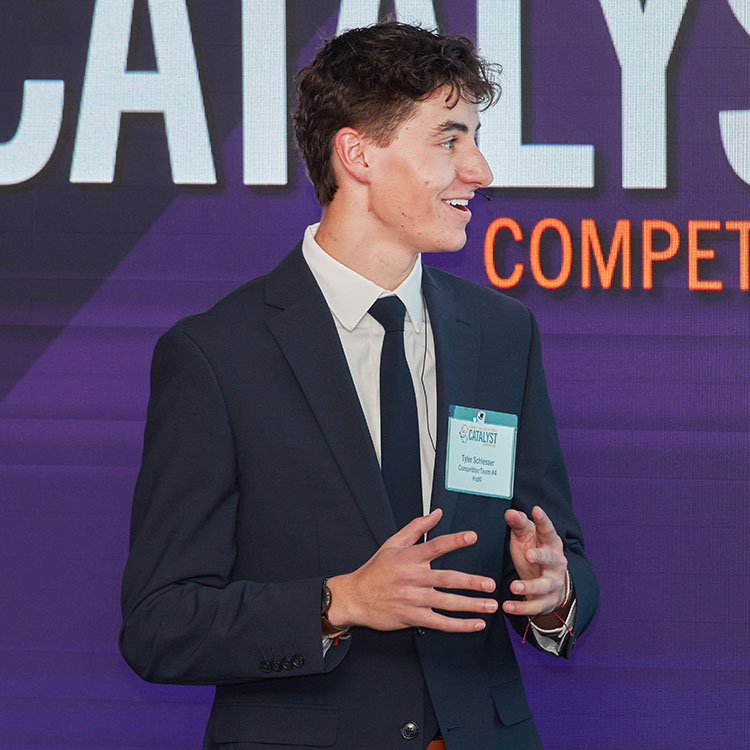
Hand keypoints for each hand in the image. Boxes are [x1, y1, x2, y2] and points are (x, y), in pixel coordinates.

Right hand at [327, 509, 497, 632]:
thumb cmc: (376, 570)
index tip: (472, 537)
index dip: (454, 541)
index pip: (435, 546)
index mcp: (409, 558)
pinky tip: (475, 624)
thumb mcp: (393, 543)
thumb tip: (436, 513)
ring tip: (490, 604)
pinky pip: (441, 622)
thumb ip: (417, 527)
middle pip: (447, 579)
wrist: (356, 597)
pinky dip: (460, 625)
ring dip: (471, 605)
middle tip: (490, 584)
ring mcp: (413, 599)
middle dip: (471, 582)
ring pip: (447, 603)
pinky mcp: (413, 617)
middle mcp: (413, 578)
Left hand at [502, 506, 568, 623]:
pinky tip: (507, 606)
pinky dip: (522, 608)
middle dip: (541, 557)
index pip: (548, 530)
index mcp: (551, 543)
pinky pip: (536, 606)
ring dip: (529, 586)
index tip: (536, 509)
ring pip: (544, 585)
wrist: (550, 583)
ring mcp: (554, 583)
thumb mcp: (525, 536)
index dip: (543, 520)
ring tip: (513, 587)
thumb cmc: (534, 552)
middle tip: (528, 555)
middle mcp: (556, 563)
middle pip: (551, 559)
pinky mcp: (547, 601)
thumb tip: (509, 512)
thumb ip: (518, 523)